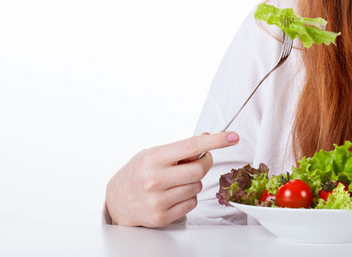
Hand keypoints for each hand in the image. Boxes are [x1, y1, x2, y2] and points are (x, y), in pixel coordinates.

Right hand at [105, 131, 239, 226]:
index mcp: (153, 159)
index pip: (191, 146)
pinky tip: (174, 194)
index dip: (215, 141)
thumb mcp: (155, 153)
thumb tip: (207, 137)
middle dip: (204, 164)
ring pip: (197, 187)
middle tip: (198, 161)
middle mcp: (155, 179)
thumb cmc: (139, 172)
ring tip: (178, 181)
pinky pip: (192, 203)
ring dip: (194, 182)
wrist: (117, 200)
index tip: (232, 137)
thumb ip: (181, 148)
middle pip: (199, 170)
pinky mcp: (162, 216)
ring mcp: (158, 200)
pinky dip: (188, 197)